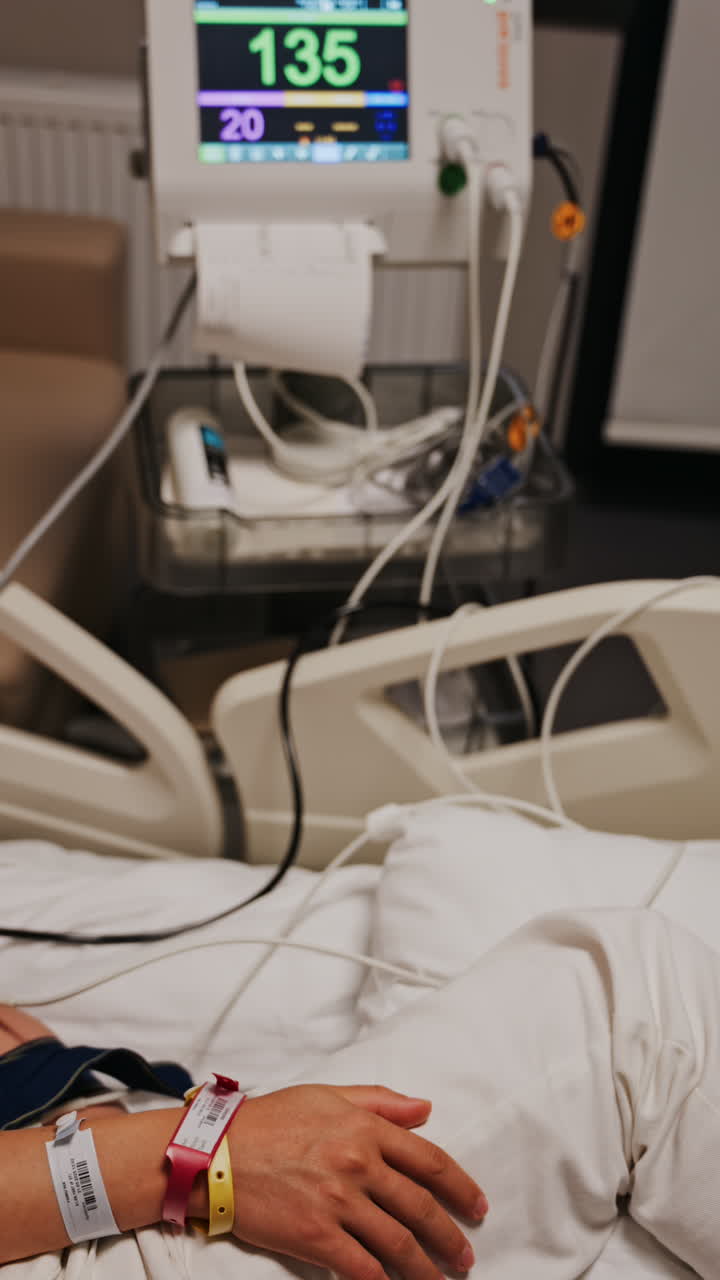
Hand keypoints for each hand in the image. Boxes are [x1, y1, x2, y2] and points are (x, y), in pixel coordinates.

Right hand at [227, 1084, 487, 1279]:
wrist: (215, 1152)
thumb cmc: (270, 1119)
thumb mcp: (327, 1095)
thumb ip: (379, 1101)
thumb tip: (425, 1108)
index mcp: (365, 1128)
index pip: (429, 1161)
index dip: (460, 1187)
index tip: (478, 1207)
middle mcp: (359, 1164)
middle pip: (421, 1208)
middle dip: (450, 1237)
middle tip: (466, 1258)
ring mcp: (338, 1202)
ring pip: (398, 1243)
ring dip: (426, 1269)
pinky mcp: (315, 1236)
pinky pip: (361, 1268)